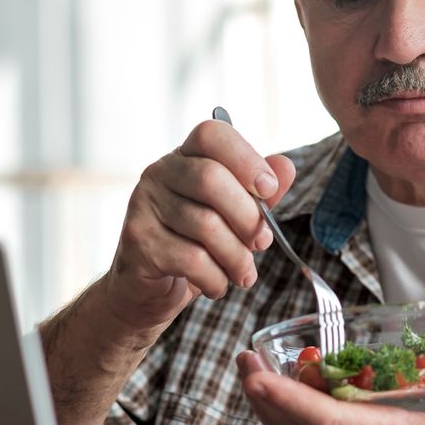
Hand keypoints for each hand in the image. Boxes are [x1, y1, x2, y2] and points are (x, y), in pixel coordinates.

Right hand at [104, 120, 296, 333]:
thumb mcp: (234, 219)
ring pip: (206, 225)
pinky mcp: (138, 240)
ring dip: (236, 257)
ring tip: (243, 274)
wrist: (148, 291)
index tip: (269, 189)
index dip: (246, 158)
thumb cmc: (195, 246)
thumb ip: (259, 194)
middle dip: (248, 217)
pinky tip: (217, 285)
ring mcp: (143, 205)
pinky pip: (192, 259)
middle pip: (210, 179)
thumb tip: (285, 167)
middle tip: (262, 242)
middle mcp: (159, 173)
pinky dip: (216, 278)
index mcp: (185, 157)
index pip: (212, 134)